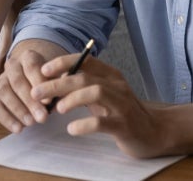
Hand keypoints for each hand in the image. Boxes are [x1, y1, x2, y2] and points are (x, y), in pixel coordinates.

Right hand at [0, 47, 55, 131]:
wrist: (35, 78)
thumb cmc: (49, 80)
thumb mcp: (56, 77)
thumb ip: (57, 84)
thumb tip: (57, 96)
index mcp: (28, 56)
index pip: (31, 66)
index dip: (39, 83)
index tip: (49, 101)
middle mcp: (12, 65)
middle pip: (17, 81)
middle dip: (30, 101)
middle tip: (42, 117)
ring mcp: (1, 80)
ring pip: (4, 92)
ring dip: (18, 110)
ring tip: (31, 123)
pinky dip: (6, 118)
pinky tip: (18, 129)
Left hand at [33, 55, 166, 158]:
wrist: (155, 132)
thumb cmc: (122, 111)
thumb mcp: (104, 94)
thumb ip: (83, 86)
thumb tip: (53, 80)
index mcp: (110, 75)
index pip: (85, 60)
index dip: (62, 62)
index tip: (43, 70)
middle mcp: (117, 86)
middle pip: (84, 77)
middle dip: (57, 83)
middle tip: (37, 93)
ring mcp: (122, 105)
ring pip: (95, 92)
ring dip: (71, 99)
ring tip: (57, 109)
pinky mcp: (125, 126)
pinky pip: (102, 122)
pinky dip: (84, 124)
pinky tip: (72, 129)